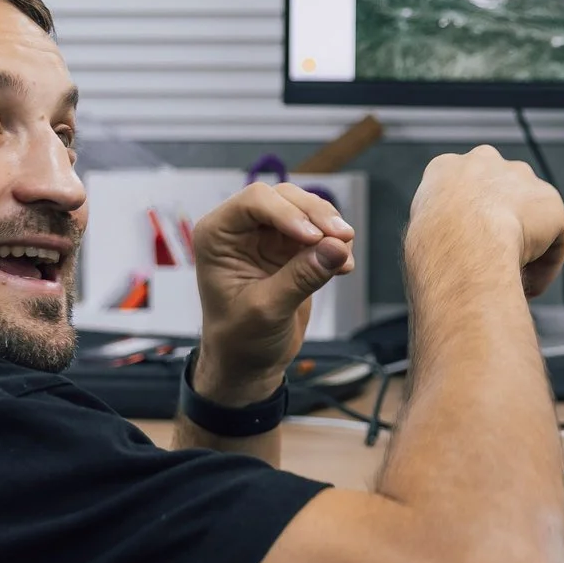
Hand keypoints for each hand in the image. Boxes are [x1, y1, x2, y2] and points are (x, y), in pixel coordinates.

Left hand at [188, 181, 355, 403]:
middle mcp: (241, 229)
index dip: (287, 212)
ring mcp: (267, 237)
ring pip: (305, 210)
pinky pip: (319, 233)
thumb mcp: (267, 310)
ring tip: (345, 254)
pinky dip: (335, 244)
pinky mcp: (290, 250)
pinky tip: (344, 267)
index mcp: (218, 236)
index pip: (254, 200)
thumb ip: (300, 277)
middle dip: (315, 215)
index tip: (314, 238)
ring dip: (329, 227)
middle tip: (342, 239)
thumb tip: (337, 248)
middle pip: (284, 198)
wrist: (248, 364)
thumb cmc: (240, 340)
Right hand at [405, 146, 563, 298]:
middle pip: (500, 192)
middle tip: (496, 259)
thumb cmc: (434, 247)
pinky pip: (553, 238)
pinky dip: (545, 264)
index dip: (468, 219)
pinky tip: (531, 284)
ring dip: (526, 244)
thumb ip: (441, 236)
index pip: (461, 187)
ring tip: (515, 275)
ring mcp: (519, 177)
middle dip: (501, 223)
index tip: (469, 247)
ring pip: (529, 215)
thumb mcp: (420, 235)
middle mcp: (484, 162)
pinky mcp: (548, 200)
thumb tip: (454, 260)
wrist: (462, 243)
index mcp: (445, 168)